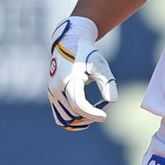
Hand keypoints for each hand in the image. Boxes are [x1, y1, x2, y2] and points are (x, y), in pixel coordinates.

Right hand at [47, 16, 116, 130]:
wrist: (68, 44)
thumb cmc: (87, 54)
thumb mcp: (99, 65)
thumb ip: (107, 83)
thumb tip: (112, 101)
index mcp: (69, 80)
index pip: (79, 105)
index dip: (92, 114)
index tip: (105, 116)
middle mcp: (57, 89)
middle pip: (73, 115)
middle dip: (89, 117)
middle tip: (104, 109)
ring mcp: (52, 93)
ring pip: (65, 120)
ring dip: (80, 121)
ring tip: (95, 112)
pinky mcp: (52, 96)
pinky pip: (60, 117)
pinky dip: (72, 120)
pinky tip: (85, 114)